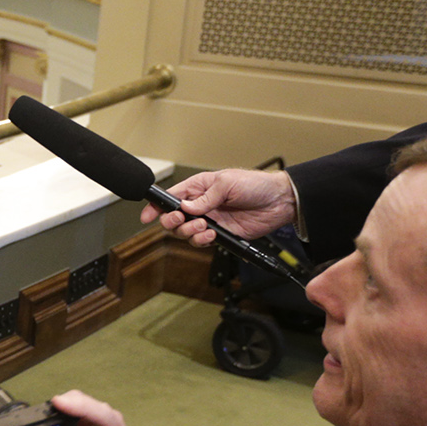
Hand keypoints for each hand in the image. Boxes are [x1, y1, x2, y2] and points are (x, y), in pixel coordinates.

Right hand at [33, 390, 148, 425]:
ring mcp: (101, 423)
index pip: (104, 417)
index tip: (59, 402)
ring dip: (64, 406)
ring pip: (83, 403)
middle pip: (93, 405)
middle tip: (49, 407)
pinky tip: (50, 420)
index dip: (82, 406)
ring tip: (47, 416)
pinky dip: (61, 413)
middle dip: (70, 402)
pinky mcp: (89, 423)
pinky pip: (75, 410)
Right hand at [140, 169, 296, 246]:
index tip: (147, 215)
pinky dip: (202, 241)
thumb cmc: (255, 185)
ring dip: (189, 232)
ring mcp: (210, 221)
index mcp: (198, 188)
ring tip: (204, 227)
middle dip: (172, 222)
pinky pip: (202, 242)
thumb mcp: (227, 183)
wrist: (278, 201)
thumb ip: (205, 197)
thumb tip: (187, 208)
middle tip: (183, 221)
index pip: (170, 198)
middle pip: (173, 219)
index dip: (155, 207)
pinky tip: (212, 235)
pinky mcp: (221, 235)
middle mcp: (200, 206)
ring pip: (185, 233)